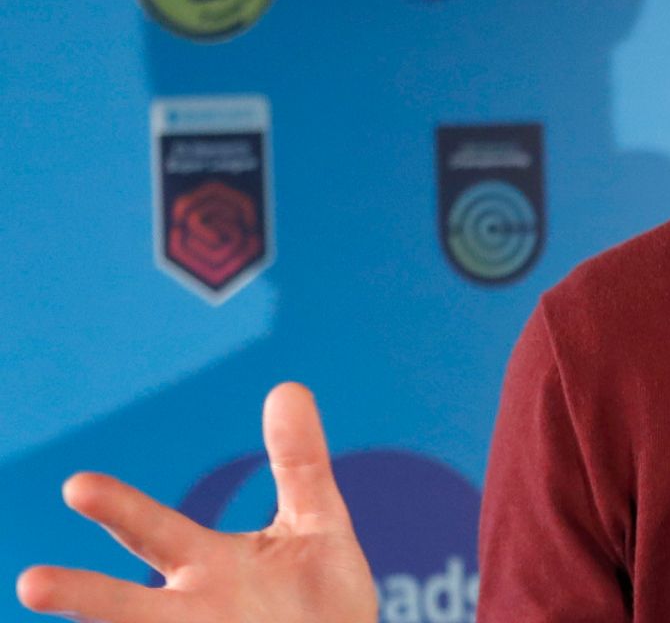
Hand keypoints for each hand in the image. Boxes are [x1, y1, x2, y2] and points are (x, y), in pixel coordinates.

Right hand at [15, 382, 376, 622]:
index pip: (154, 530)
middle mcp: (192, 608)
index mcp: (206, 562)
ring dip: (105, 621)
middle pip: (127, 605)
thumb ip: (299, 463)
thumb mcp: (317, 523)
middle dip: (83, 594)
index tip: (76, 486)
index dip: (120, 508)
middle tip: (31, 583)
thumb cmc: (321, 595)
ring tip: (48, 603)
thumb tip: (287, 387)